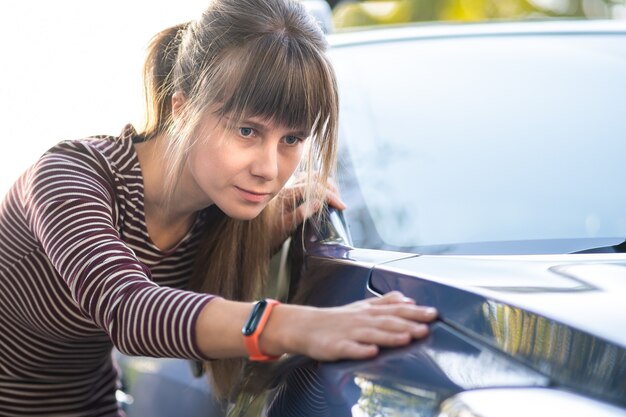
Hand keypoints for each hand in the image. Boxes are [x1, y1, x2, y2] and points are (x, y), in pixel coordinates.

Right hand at [261, 291, 437, 360]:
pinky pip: (349, 349)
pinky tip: (371, 352)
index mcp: (369, 311)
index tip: (433, 314)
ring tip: (406, 338)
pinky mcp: (335, 346)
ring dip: (389, 335)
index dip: (415, 312)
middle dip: (407, 323)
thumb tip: (408, 299)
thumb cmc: (336, 318)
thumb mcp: (362, 306)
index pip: (396, 310)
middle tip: (426, 326)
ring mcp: (349, 333)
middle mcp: (362, 320)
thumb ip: (385, 302)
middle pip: (387, 321)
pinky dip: (360, 350)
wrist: (305, 326)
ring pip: (371, 333)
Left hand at [270, 174, 345, 250]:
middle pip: (314, 178)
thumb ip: (300, 214)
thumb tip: (318, 202)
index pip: (313, 187)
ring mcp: (289, 189)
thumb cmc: (269, 234)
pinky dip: (319, 186)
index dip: (330, 196)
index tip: (341, 206)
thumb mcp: (285, 227)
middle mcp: (288, 188)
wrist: (255, 236)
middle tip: (339, 202)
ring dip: (325, 185)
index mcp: (287, 194)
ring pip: (311, 178)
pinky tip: (323, 196)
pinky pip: (307, 183)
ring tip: (334, 198)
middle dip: (330, 188)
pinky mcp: (290, 194)